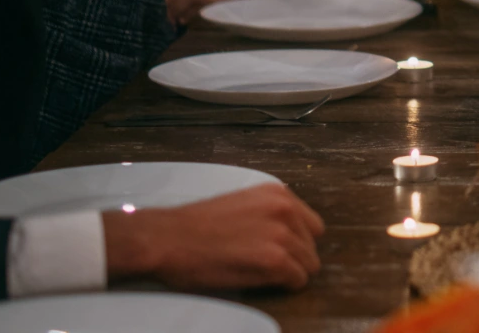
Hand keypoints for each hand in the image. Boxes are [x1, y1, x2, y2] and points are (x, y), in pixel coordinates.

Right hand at [104, 183, 323, 291]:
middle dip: (296, 259)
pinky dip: (285, 285)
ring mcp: (282, 234)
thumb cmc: (194, 226)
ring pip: (308, 265)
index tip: (280, 252)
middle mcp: (285, 209)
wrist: (166, 239)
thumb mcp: (243, 205)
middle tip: (268, 268)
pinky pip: (298, 279)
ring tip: (263, 275)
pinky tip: (263, 282)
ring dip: (290, 273)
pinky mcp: (274, 259)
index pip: (311, 225)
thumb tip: (290, 235)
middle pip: (312, 246)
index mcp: (278, 194)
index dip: (297, 242)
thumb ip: (270, 214)